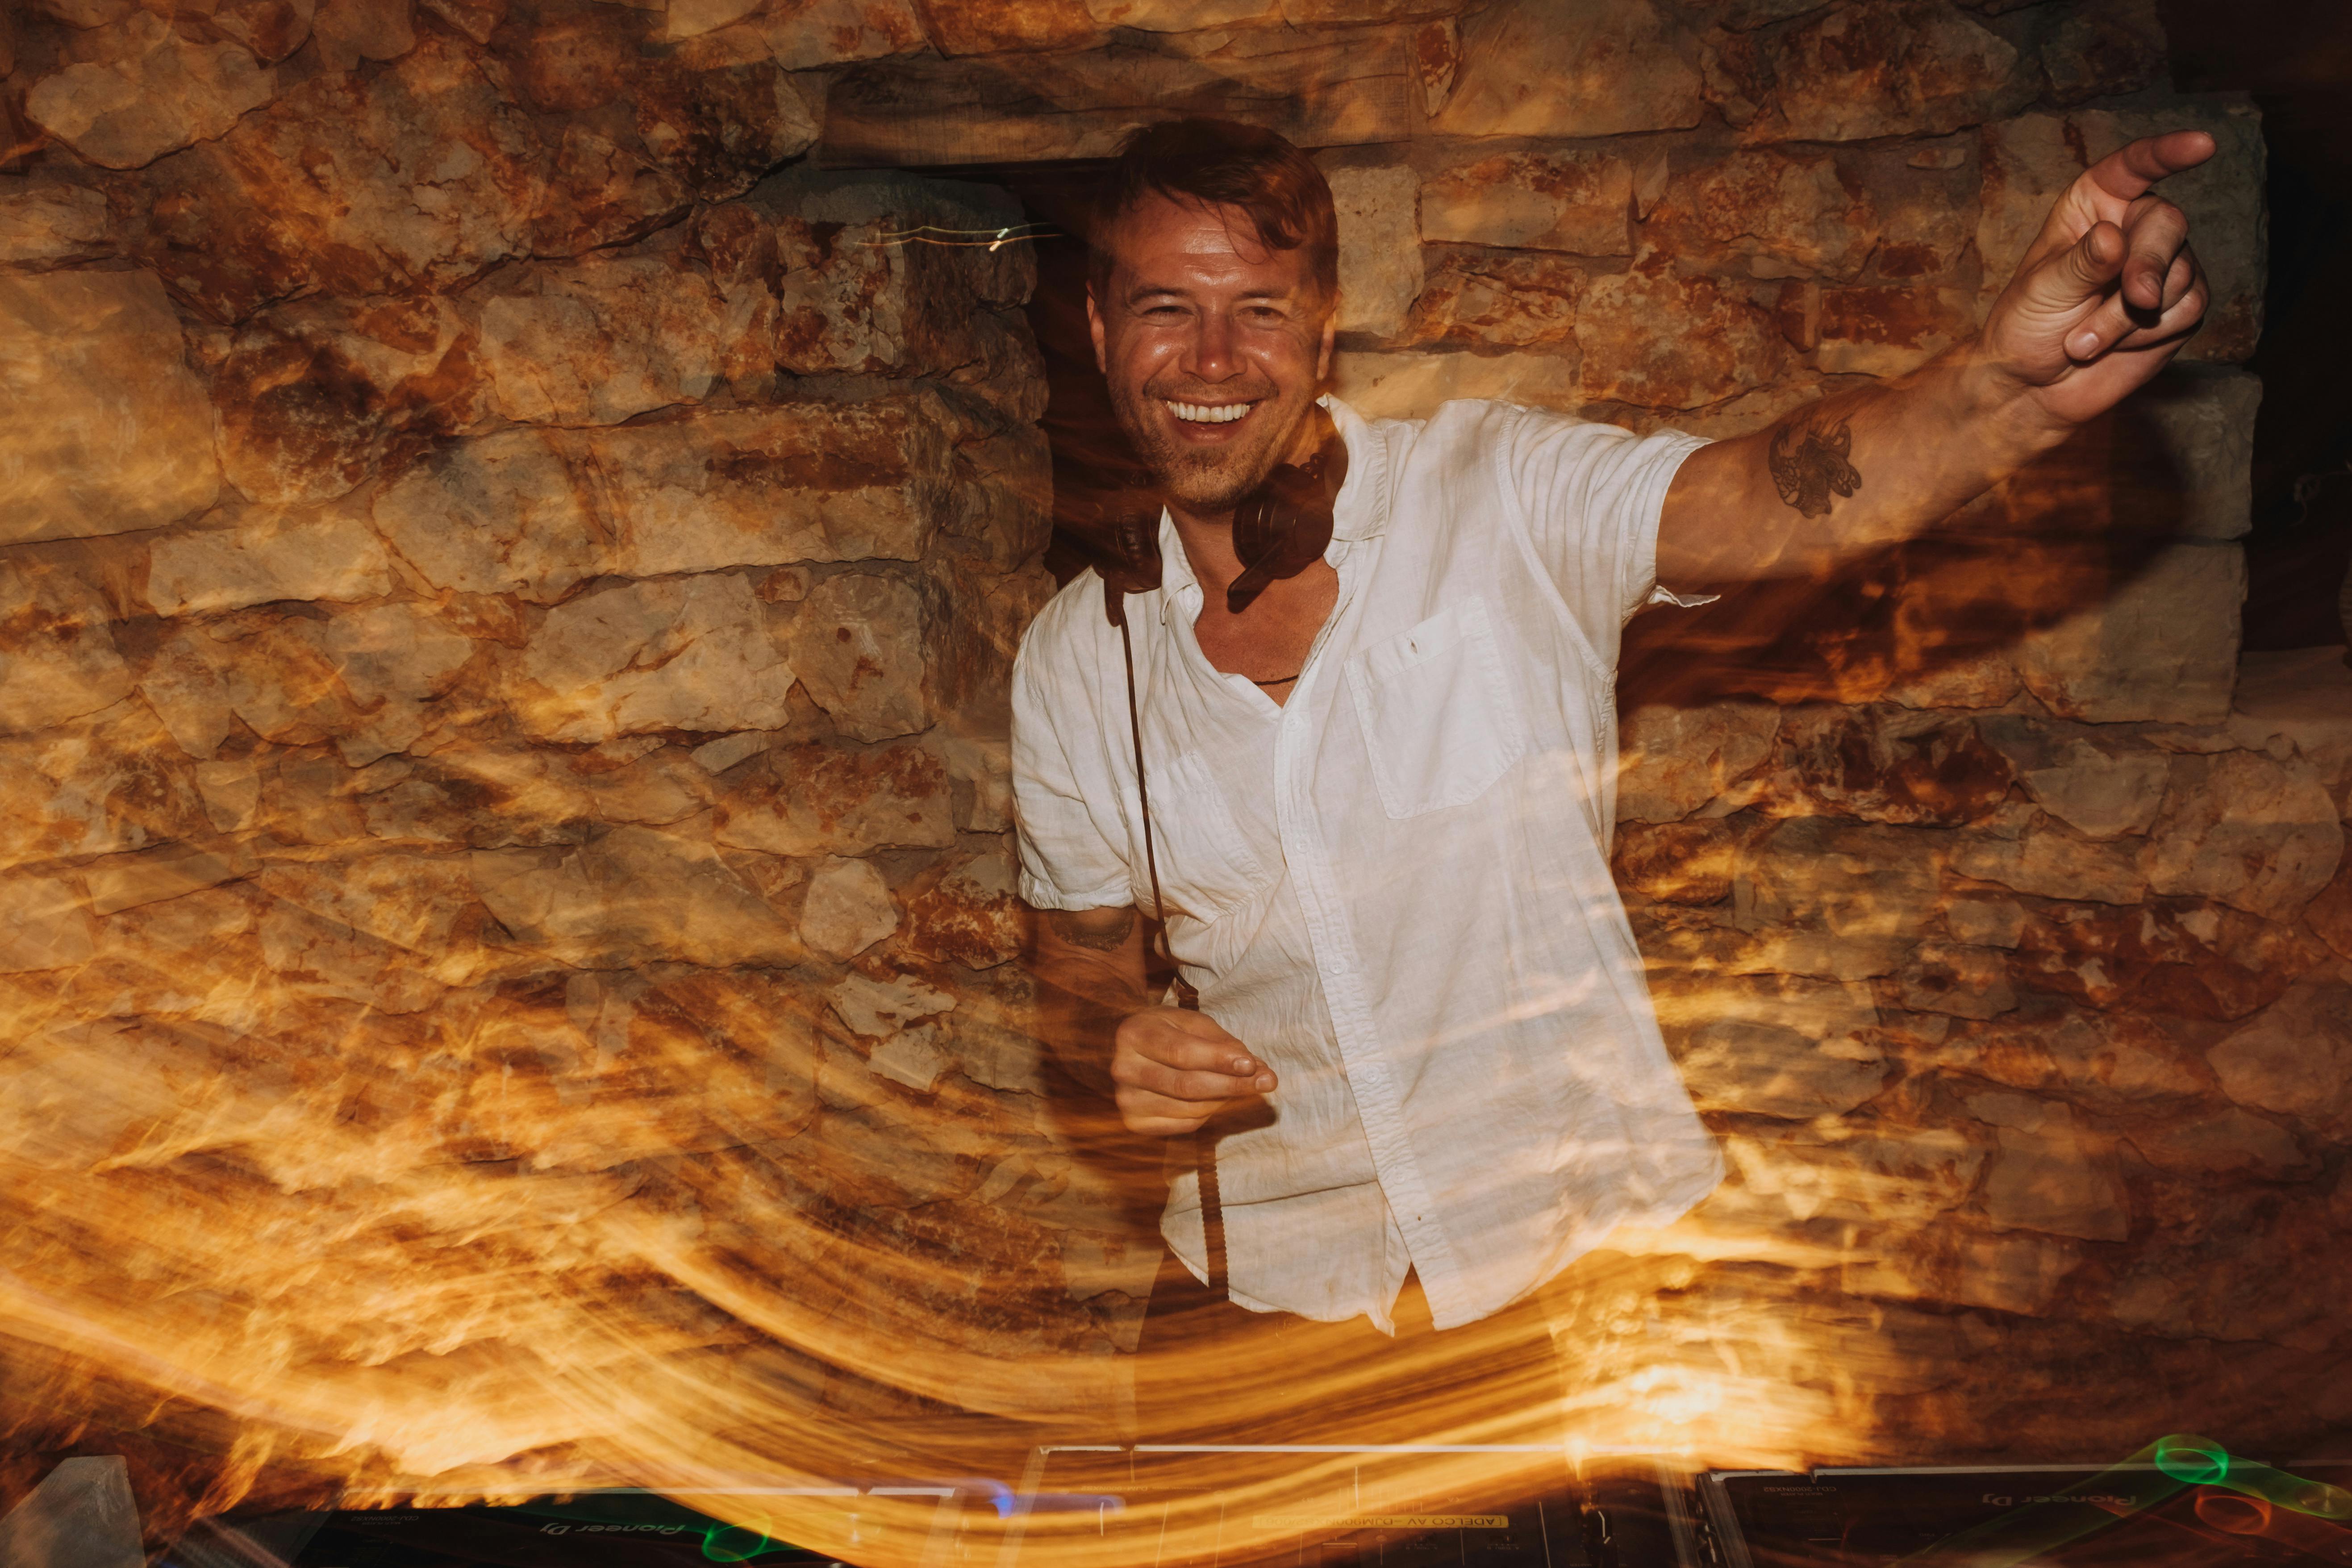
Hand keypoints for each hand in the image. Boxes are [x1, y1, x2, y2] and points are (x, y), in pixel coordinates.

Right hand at [1110, 1006, 1276, 1136]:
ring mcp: (1126, 1099)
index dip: (1218, 1060)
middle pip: (1185, 1085)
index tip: (1251, 1065)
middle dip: (1231, 1085)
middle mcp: (1124, 1069)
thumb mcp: (1195, 1025)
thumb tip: (1262, 1072)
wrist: (1130, 1049)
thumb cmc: (1169, 1032)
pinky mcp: (1135, 1123)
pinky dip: (1209, 1114)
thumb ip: (1226, 1046)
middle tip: (1266, 1082)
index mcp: (1134, 1034)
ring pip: (1189, 1109)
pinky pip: (1184, 1125)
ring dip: (1224, 1100)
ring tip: (1243, 1086)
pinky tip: (1218, 1099)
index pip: (1180, 1052)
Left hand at [1980, 131, 2215, 429]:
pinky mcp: (2179, 306)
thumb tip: (2114, 237)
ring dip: (2131, 317)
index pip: (2134, 167)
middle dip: (2149, 266)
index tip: (2202, 144)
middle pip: (2168, 225)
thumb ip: (2080, 263)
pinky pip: (2188, 309)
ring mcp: (2162, 267)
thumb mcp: (2041, 290)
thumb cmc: (2026, 327)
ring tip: (2083, 342)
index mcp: (2094, 206)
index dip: (2167, 153)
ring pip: (2181, 275)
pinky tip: (2115, 347)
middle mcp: (2134, 228)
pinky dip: (2148, 335)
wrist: (2032, 387)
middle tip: (2134, 299)